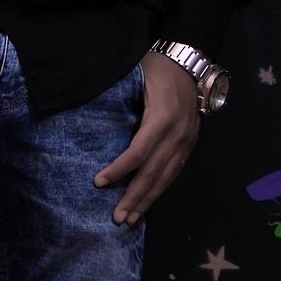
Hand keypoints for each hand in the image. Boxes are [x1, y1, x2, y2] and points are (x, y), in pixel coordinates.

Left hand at [93, 51, 199, 225]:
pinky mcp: (190, 143)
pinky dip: (161, 188)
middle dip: (135, 197)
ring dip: (149, 200)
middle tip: (117, 218)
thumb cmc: (155, 66)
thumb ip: (118, 98)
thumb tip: (90, 119)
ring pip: (167, 177)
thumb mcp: (135, 76)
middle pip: (154, 172)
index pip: (138, 151)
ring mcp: (187, 140)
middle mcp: (177, 133)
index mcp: (161, 117)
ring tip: (132, 219)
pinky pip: (175, 171)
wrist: (189, 61)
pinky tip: (149, 201)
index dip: (119, 169)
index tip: (99, 182)